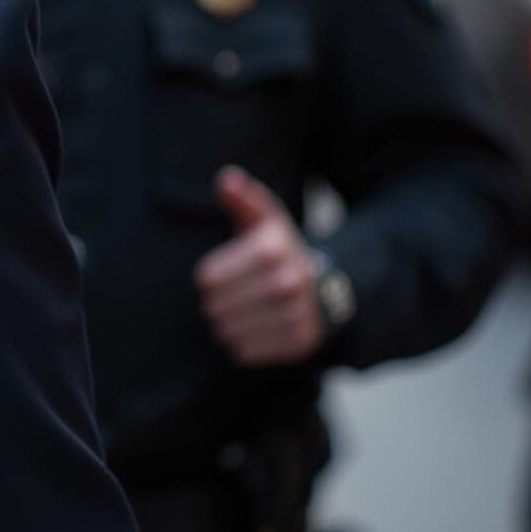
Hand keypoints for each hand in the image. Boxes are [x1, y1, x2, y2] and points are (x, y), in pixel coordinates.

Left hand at [192, 165, 324, 366]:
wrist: (323, 289)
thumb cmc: (278, 250)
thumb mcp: (264, 219)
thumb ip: (242, 198)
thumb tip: (226, 179)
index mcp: (271, 249)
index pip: (207, 278)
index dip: (208, 277)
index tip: (220, 274)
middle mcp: (287, 283)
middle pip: (215, 306)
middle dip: (217, 301)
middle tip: (232, 295)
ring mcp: (296, 316)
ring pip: (227, 331)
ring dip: (227, 323)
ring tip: (243, 310)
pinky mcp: (299, 344)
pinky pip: (244, 352)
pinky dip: (242, 343)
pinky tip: (256, 327)